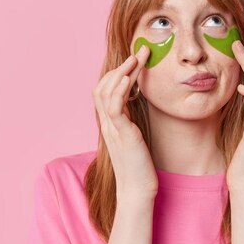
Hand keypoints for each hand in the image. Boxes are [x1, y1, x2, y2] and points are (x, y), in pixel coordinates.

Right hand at [92, 45, 158, 199]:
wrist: (137, 192)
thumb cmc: (140, 168)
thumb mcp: (136, 140)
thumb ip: (133, 123)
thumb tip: (140, 109)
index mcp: (111, 123)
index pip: (107, 90)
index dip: (119, 72)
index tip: (136, 59)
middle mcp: (107, 123)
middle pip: (103, 86)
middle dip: (121, 65)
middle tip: (140, 51)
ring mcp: (112, 128)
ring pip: (106, 91)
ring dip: (122, 71)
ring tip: (137, 57)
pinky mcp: (121, 135)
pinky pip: (114, 107)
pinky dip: (119, 90)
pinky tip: (128, 78)